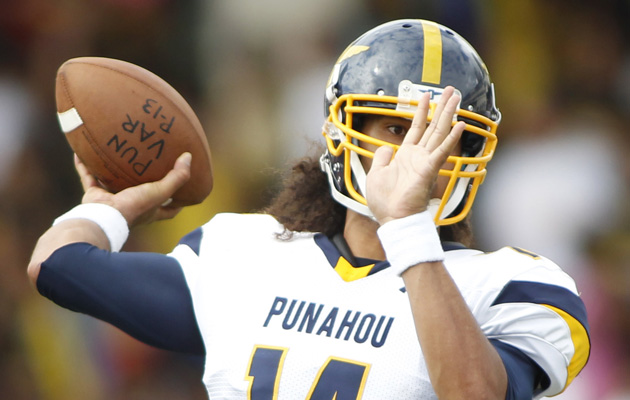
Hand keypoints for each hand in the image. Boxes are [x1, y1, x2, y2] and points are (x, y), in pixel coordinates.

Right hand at [75, 152, 191, 226]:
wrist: (102, 217)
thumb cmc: (134, 208)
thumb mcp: (160, 192)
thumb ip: (177, 177)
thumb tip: (188, 158)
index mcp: (149, 210)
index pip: (168, 210)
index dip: (178, 203)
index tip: (185, 194)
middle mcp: (131, 206)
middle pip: (141, 194)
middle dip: (144, 183)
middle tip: (149, 165)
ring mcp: (112, 201)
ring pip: (113, 183)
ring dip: (114, 170)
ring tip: (118, 153)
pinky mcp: (94, 195)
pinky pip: (88, 176)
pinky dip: (84, 165)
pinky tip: (82, 151)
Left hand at [366, 86, 464, 224]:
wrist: (392, 219)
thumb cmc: (385, 202)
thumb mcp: (376, 173)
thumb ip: (381, 158)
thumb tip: (386, 147)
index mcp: (406, 156)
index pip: (416, 128)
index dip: (421, 111)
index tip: (426, 95)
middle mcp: (418, 156)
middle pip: (433, 126)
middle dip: (442, 107)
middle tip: (452, 90)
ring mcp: (425, 162)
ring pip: (439, 132)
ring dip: (448, 114)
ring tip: (456, 97)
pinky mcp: (429, 169)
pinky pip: (442, 151)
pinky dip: (451, 138)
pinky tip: (460, 124)